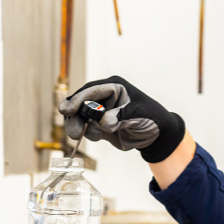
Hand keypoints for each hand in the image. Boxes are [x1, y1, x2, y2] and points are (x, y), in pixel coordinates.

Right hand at [60, 76, 185, 162]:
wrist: (157, 135)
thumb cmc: (151, 117)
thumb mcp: (138, 114)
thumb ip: (120, 116)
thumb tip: (104, 123)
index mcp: (114, 86)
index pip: (91, 91)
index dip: (77, 100)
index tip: (66, 110)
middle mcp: (104, 97)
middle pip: (81, 103)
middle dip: (74, 116)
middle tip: (73, 132)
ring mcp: (100, 112)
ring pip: (80, 117)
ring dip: (78, 126)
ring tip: (82, 135)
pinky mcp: (99, 125)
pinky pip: (86, 128)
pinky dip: (87, 133)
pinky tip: (98, 136)